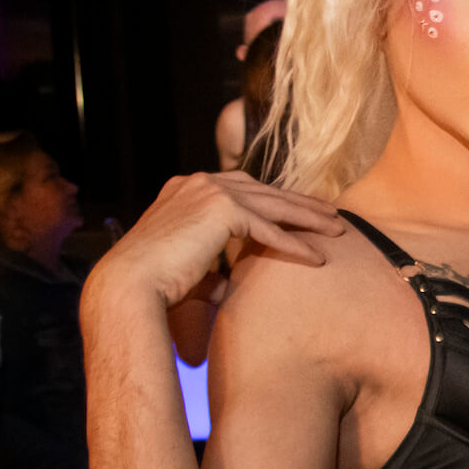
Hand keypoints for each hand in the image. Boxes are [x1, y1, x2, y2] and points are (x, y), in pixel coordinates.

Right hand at [86, 172, 343, 311]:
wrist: (130, 284)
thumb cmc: (154, 283)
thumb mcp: (188, 266)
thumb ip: (213, 268)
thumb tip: (229, 286)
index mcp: (187, 188)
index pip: (243, 188)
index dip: (276, 200)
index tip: (302, 210)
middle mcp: (199, 183)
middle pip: (265, 191)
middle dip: (300, 203)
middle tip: (331, 215)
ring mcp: (210, 191)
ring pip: (274, 205)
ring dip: (309, 218)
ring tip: (337, 230)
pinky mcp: (221, 209)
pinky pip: (269, 229)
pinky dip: (295, 245)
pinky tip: (318, 257)